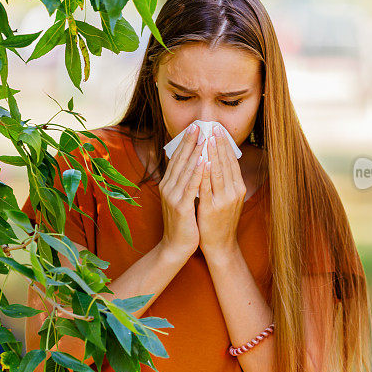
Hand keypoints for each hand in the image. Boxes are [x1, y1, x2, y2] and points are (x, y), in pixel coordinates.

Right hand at [158, 123, 207, 259]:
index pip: (177, 158)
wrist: (176, 246)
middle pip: (180, 160)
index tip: (195, 128)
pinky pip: (191, 187)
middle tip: (198, 125)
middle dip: (190, 142)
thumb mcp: (183, 198)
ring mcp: (173, 197)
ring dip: (195, 153)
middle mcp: (168, 188)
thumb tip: (196, 163)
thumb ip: (186, 181)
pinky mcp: (181, 207)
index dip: (186, 142)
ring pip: (186, 170)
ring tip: (204, 138)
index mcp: (168, 184)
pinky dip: (197, 173)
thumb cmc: (184, 222)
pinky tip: (204, 161)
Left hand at [197, 125, 245, 256]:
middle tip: (213, 127)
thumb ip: (223, 181)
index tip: (218, 130)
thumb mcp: (226, 198)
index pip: (232, 161)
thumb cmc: (220, 220)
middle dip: (219, 144)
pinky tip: (203, 161)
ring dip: (213, 154)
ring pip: (219, 172)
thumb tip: (216, 160)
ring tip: (208, 138)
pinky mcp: (213, 208)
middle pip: (227, 163)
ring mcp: (224, 200)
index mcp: (238, 188)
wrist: (220, 245)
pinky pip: (208, 187)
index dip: (225, 145)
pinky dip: (206, 173)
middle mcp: (234, 192)